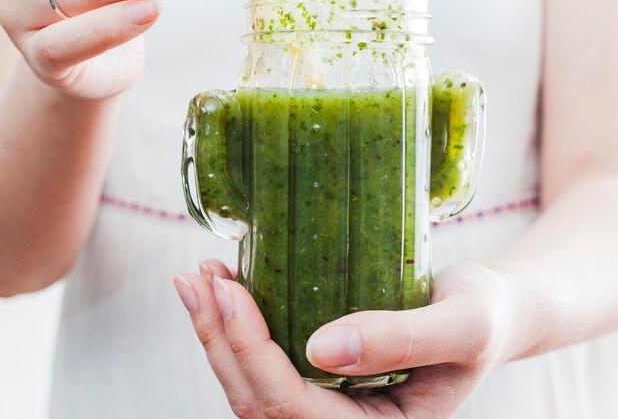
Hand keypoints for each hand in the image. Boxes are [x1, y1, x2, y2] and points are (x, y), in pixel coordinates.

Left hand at [174, 260, 517, 418]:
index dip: (253, 353)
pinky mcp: (324, 373)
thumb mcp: (460, 324)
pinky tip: (224, 285)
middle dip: (219, 340)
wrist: (490, 309)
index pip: (296, 410)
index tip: (229, 291)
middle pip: (259, 402)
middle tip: (194, 280)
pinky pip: (267, 361)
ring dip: (217, 332)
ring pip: (253, 384)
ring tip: (196, 279)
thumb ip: (403, 340)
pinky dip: (238, 325)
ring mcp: (332, 400)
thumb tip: (321, 348)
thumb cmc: (484, 315)